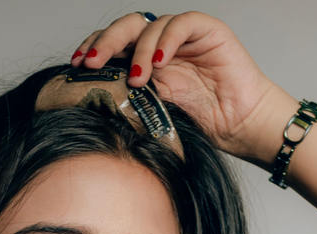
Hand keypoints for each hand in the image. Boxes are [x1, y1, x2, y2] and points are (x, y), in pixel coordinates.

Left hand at [70, 11, 288, 159]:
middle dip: (105, 43)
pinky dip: (166, 41)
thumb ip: (129, 100)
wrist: (241, 126)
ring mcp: (184, 37)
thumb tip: (92, 101)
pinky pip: (181, 24)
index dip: (94, 50)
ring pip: (151, 25)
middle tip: (92, 63)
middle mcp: (163, 45)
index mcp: (147, 63)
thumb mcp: (154, 114)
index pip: (115, 46)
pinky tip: (159, 63)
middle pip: (127, 28)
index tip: (75, 68)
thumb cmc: (202, 125)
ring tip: (136, 80)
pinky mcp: (208, 31)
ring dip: (138, 51)